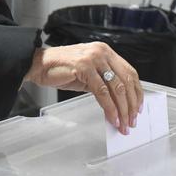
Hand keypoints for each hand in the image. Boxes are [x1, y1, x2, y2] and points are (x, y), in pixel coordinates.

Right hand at [25, 41, 141, 133]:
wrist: (38, 65)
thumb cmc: (60, 69)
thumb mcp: (88, 73)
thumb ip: (104, 82)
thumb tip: (119, 102)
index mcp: (105, 51)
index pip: (130, 72)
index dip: (137, 92)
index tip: (138, 108)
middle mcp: (102, 52)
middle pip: (126, 81)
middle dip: (131, 104)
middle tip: (132, 121)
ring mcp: (93, 58)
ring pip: (116, 88)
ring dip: (122, 109)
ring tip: (123, 123)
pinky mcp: (84, 67)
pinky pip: (102, 92)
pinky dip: (109, 108)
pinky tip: (112, 118)